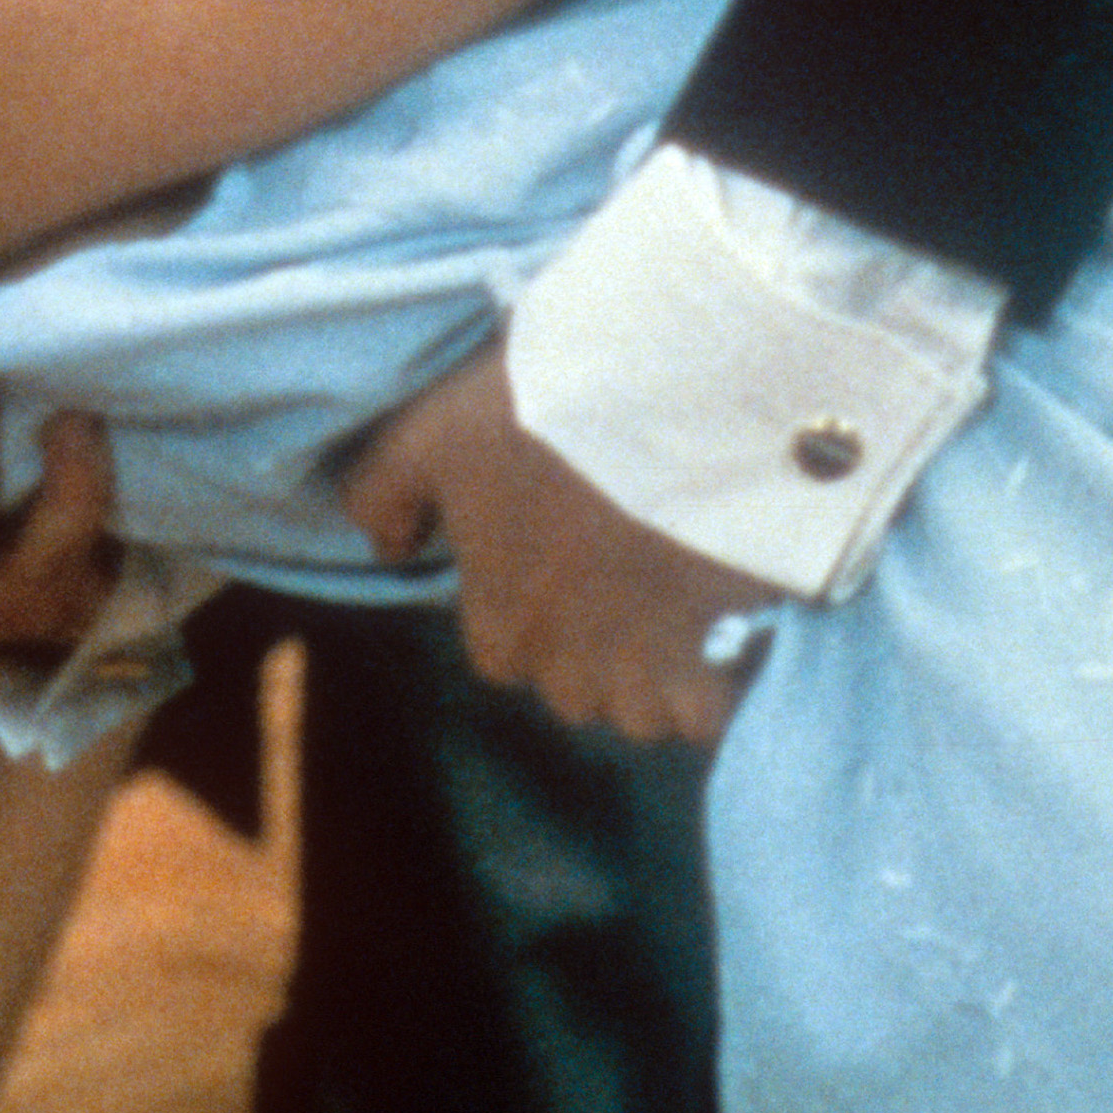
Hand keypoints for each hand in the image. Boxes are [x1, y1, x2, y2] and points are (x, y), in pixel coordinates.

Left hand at [342, 343, 784, 745]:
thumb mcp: (432, 434)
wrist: (665, 402)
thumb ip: (385, 494)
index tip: (562, 553)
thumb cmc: (539, 419)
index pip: (505, 652)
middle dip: (596, 648)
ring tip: (679, 602)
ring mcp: (652, 677)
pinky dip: (720, 681)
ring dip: (660, 673)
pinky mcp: (727, 659)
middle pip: (581, 690)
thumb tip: (390, 547)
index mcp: (502, 631)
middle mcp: (572, 675)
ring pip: (649, 710)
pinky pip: (716, 707)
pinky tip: (726, 627)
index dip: (530, 603)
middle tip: (623, 570)